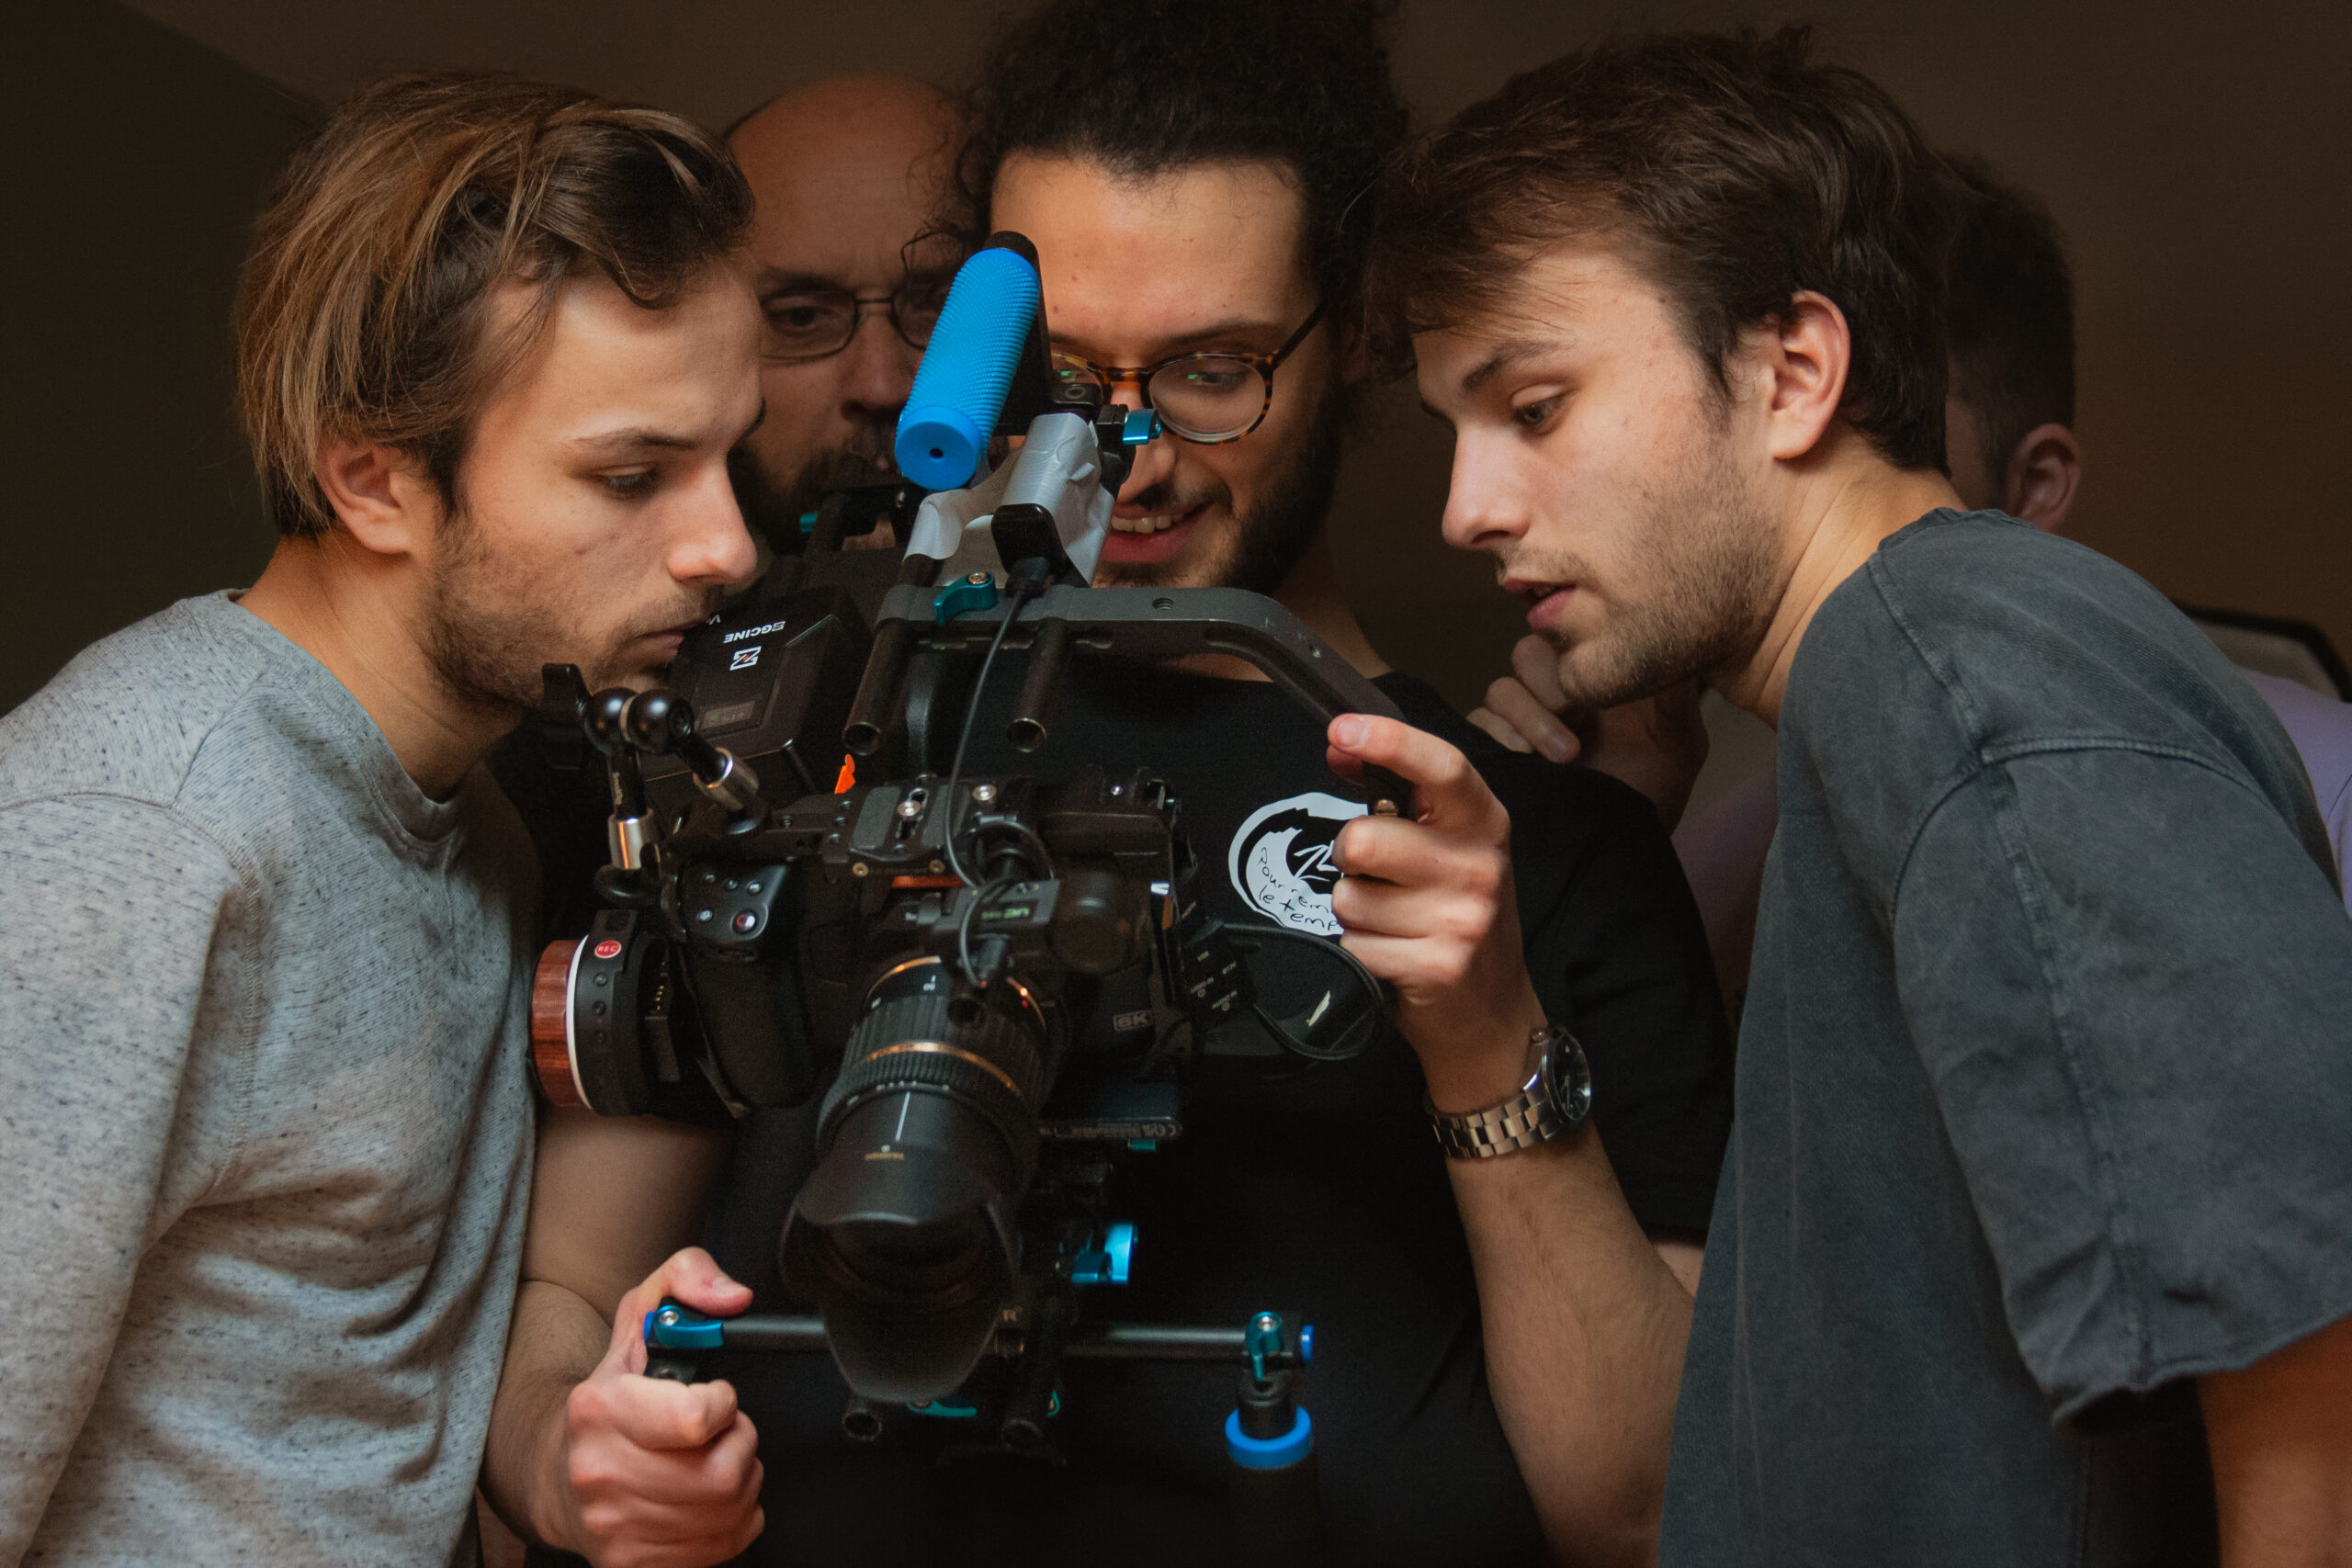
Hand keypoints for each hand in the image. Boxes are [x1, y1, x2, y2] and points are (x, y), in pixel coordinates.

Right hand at [547, 1248, 763, 1567]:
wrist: (559, 1474)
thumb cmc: (611, 1395)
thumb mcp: (642, 1316)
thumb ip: (688, 1279)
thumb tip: (732, 1296)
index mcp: (600, 1409)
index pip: (696, 1419)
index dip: (723, 1404)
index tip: (713, 1398)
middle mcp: (601, 1473)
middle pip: (724, 1472)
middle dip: (738, 1443)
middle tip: (716, 1433)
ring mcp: (615, 1526)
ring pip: (731, 1508)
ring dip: (740, 1479)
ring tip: (709, 1459)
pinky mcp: (632, 1563)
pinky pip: (727, 1542)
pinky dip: (733, 1518)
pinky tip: (702, 1497)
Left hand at [1326, 714, 1550, 1111]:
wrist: (1492, 1014)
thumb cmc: (1458, 918)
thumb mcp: (1449, 850)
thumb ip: (1401, 799)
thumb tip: (1341, 746)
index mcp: (1485, 823)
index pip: (1441, 766)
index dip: (1389, 741)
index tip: (1341, 730)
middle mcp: (1480, 866)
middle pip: (1364, 839)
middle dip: (1350, 859)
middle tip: (1378, 877)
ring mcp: (1462, 919)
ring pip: (1350, 898)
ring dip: (1356, 914)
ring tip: (1395, 925)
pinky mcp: (1437, 966)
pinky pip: (1354, 944)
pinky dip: (1360, 953)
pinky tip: (1395, 958)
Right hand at [1467, 635, 1708, 828]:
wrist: (1625, 843)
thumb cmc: (1656, 789)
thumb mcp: (1679, 737)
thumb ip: (1674, 691)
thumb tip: (1673, 637)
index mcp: (1593, 676)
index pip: (1567, 633)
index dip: (1572, 649)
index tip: (1597, 684)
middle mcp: (1554, 692)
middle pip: (1526, 655)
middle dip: (1548, 685)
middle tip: (1576, 717)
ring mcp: (1523, 721)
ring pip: (1501, 690)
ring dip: (1527, 717)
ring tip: (1564, 755)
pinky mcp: (1499, 751)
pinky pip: (1477, 724)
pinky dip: (1496, 734)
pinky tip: (1525, 757)